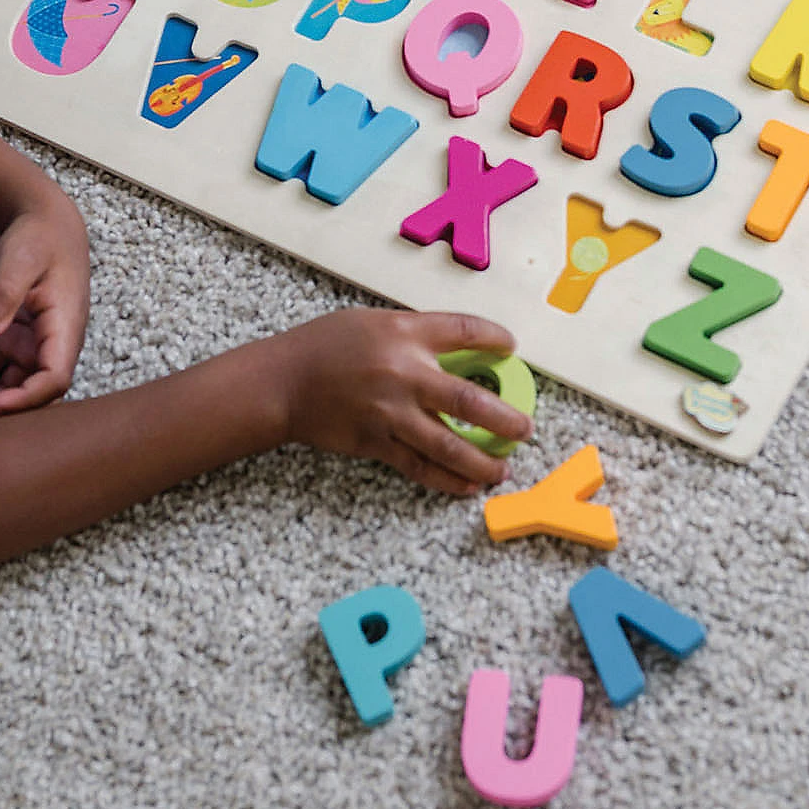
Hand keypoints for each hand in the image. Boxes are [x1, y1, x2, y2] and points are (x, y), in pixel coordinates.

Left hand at [0, 190, 89, 423]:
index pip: (54, 377)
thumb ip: (4, 293)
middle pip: (28, 390)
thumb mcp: (21, 258)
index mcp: (64, 327)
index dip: (28, 399)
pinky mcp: (13, 339)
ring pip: (7, 385)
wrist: (46, 225)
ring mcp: (32, 344)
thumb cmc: (40, 239)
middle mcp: (51, 344)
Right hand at [279, 308, 532, 494]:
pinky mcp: (377, 442)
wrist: (284, 381)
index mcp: (404, 333)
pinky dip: (447, 478)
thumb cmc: (325, 346)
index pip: (464, 330)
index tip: (510, 345)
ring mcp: (391, 412)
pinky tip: (467, 484)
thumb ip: (413, 335)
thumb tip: (455, 351)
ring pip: (449, 444)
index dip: (494, 337)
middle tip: (524, 428)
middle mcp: (403, 373)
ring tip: (502, 468)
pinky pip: (420, 466)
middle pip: (469, 399)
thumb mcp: (373, 323)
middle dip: (505, 418)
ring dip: (483, 460)